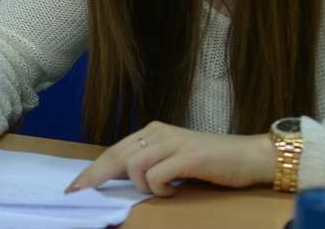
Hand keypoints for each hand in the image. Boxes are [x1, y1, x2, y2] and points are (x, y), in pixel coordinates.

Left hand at [65, 122, 276, 196]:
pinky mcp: (189, 156)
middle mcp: (160, 132)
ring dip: (141, 185)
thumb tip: (119, 179)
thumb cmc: (213, 163)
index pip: (115, 150)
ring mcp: (174, 142)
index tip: (74, 186)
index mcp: (153, 132)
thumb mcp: (174, 161)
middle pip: (117, 155)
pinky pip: (157, 174)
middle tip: (79, 192)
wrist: (250, 157)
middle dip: (96, 176)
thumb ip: (150, 164)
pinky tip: (173, 190)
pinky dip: (159, 187)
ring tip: (160, 190)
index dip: (93, 169)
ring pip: (134, 164)